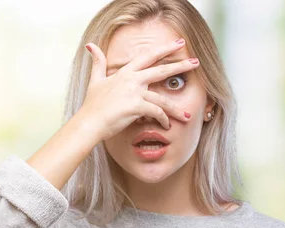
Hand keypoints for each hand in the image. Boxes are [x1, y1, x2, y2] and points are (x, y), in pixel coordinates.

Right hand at [77, 38, 198, 140]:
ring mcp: (134, 92)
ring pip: (163, 99)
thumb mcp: (95, 80)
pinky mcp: (136, 107)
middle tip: (196, 62)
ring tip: (187, 116)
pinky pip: (157, 113)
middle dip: (180, 65)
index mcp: (125, 73)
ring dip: (176, 110)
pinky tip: (167, 126)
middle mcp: (132, 80)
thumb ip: (98, 63)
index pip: (148, 57)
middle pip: (161, 70)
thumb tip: (91, 46)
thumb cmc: (93, 105)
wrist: (89, 123)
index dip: (163, 49)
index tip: (178, 43)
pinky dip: (163, 120)